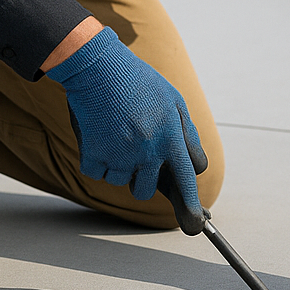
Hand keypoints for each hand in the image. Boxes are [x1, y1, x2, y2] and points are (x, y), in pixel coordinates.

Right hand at [46, 26, 208, 232]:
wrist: (99, 66)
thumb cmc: (139, 82)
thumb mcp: (174, 101)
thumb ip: (187, 135)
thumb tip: (195, 166)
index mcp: (171, 137)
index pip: (186, 181)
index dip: (190, 205)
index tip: (193, 223)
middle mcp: (147, 151)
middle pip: (144, 190)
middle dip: (141, 180)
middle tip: (135, 157)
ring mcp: (119, 154)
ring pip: (119, 181)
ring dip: (118, 166)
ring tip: (116, 136)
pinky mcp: (93, 152)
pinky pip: (96, 172)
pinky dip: (95, 160)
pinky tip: (99, 136)